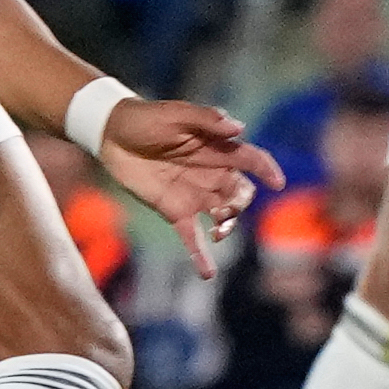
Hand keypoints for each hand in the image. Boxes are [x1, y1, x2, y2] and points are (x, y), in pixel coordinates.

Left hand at [97, 95, 286, 277]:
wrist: (111, 134)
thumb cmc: (146, 117)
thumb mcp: (176, 113)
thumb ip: (206, 120)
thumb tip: (239, 128)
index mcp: (216, 148)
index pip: (250, 159)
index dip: (266, 169)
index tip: (277, 183)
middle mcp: (211, 174)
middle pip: (241, 193)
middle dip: (241, 203)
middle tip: (227, 209)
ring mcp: (194, 195)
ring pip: (223, 216)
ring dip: (228, 227)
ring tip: (218, 234)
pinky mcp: (174, 211)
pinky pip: (192, 237)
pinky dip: (201, 256)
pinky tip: (208, 274)